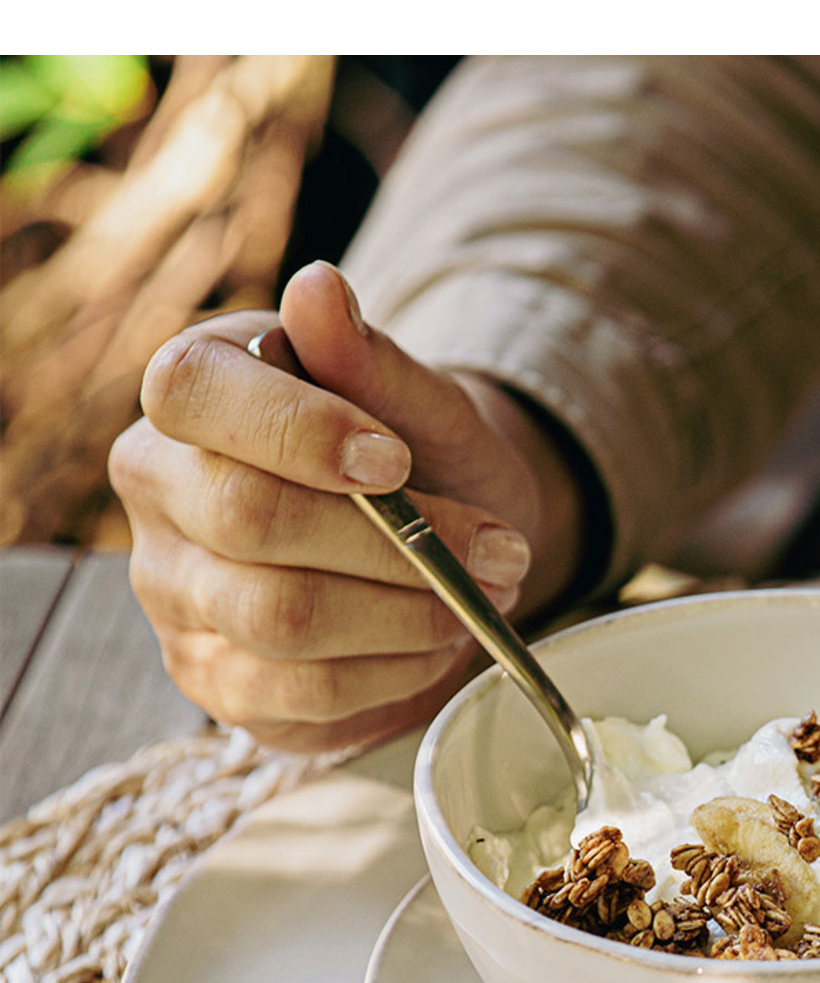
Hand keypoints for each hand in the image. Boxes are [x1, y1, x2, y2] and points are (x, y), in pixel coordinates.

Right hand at [111, 260, 587, 753]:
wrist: (443, 538)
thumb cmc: (420, 457)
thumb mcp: (421, 402)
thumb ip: (371, 359)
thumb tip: (318, 289)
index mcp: (192, 388)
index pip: (196, 394)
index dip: (299, 431)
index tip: (397, 460)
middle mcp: (158, 486)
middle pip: (249, 520)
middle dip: (392, 542)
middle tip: (497, 549)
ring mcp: (173, 590)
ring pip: (280, 616)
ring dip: (408, 613)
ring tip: (480, 595)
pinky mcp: (212, 677)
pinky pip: (300, 692)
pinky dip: (394, 671)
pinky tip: (438, 642)